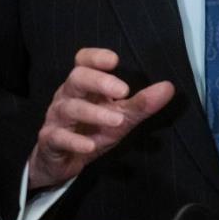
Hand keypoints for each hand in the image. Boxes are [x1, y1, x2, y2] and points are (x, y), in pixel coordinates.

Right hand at [29, 47, 174, 189]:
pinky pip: (58, 136)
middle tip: (123, 91)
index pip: (83, 61)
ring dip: (94, 113)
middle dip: (99, 81)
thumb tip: (169, 87)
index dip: (96, 56)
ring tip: (117, 120)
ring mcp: (57, 117)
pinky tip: (90, 146)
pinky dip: (74, 141)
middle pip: (77, 78)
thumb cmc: (92, 131)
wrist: (61, 163)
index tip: (115, 60)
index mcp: (84, 85)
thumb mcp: (120, 118)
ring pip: (70, 107)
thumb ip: (141, 103)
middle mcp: (68, 95)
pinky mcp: (49, 140)